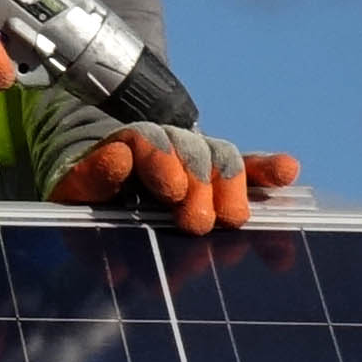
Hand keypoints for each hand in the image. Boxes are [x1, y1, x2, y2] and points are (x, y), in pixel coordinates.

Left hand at [47, 122, 300, 235]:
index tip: (172, 190)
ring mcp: (198, 159)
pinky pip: (250, 169)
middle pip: (191, 150)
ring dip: (232, 186)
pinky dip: (269, 170)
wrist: (99, 194)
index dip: (162, 160)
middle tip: (198, 222)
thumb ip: (91, 176)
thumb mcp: (72, 190)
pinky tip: (289, 172)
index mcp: (127, 144)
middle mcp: (168, 145)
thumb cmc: (84, 199)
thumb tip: (118, 156)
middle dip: (199, 183)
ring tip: (234, 219)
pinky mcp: (222, 178)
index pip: (148, 139)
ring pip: (222, 158)